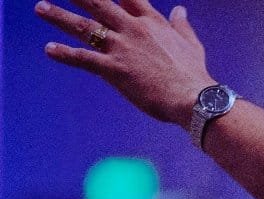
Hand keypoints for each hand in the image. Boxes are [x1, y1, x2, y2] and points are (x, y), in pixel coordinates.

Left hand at [36, 0, 216, 125]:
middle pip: (99, 4)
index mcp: (152, 23)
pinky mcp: (113, 69)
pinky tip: (49, 49)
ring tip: (41, 8)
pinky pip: (84, 58)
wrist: (193, 98)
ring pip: (85, 27)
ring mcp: (121, 48)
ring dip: (59, 17)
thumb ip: (181, 25)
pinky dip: (65, 54)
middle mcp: (133, 29)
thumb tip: (180, 9)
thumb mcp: (191, 44)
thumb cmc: (194, 74)